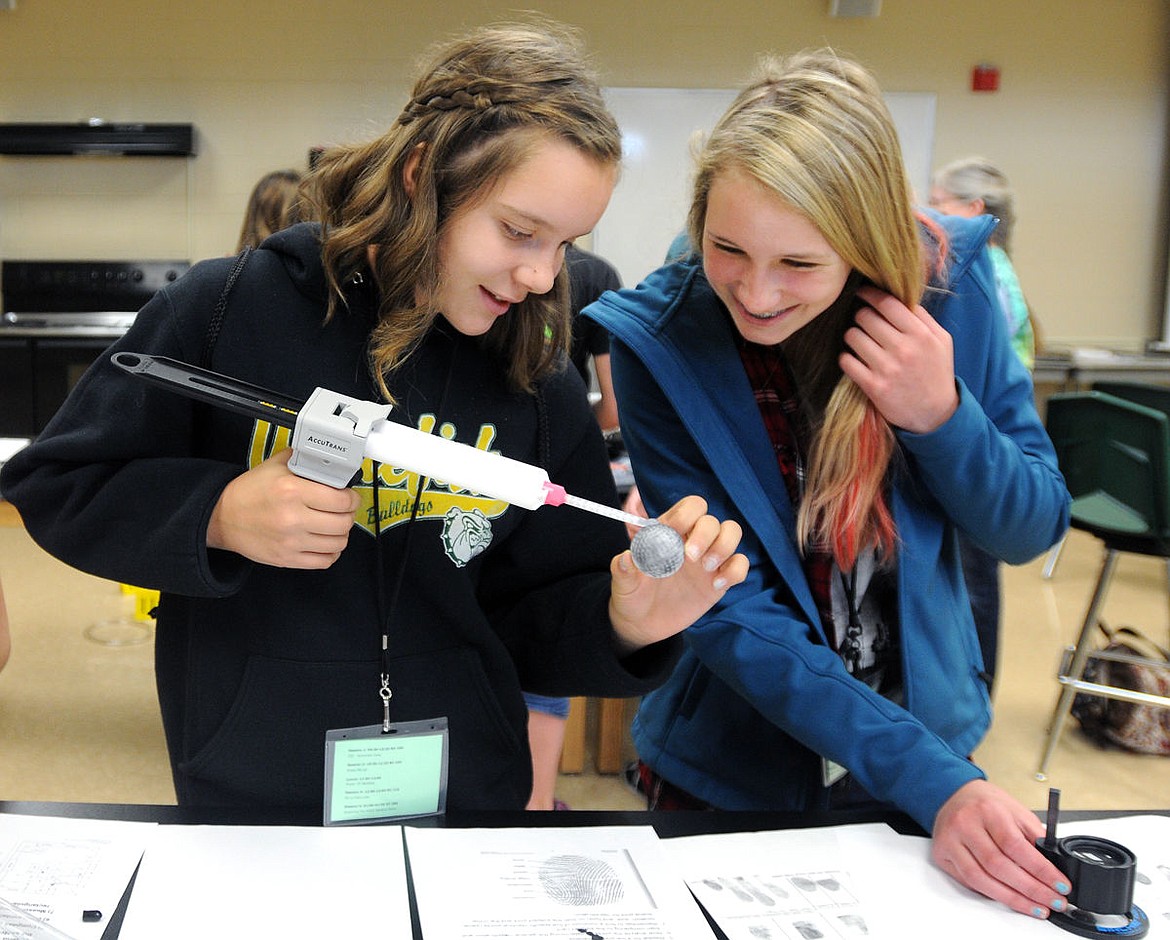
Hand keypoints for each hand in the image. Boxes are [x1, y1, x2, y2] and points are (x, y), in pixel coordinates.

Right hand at [207, 448, 361, 568]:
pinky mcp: (287, 558)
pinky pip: (324, 561)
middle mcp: (292, 517)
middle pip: (343, 522)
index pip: (341, 500)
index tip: (350, 496)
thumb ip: (302, 460)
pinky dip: (331, 553)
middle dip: (348, 515)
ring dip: (341, 534)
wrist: (222, 517)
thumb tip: (327, 459)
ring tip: (335, 526)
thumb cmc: (248, 492)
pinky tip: (325, 542)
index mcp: (292, 491)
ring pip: (338, 543)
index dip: (352, 498)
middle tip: (343, 510)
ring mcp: (291, 541)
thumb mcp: (274, 466)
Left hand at [608, 495, 747, 653]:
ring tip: (706, 568)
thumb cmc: (631, 596)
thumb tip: (626, 558)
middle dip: (705, 534)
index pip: (690, 506)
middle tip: (690, 557)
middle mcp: (691, 541)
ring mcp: (708, 559)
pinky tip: (716, 585)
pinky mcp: (719, 580)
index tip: (674, 531)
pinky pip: (740, 564)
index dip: (686, 514)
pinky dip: (735, 571)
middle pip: (712, 520)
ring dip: (723, 546)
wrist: (642, 624)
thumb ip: (623, 570)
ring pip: (732, 533)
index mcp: (669, 533)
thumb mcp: (622, 584)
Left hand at [839, 285, 958, 433]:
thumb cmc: (936, 372)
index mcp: (921, 334)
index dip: (870, 294)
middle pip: (865, 317)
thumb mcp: (941, 341)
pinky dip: (846, 358)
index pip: (887, 303)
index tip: (862, 292)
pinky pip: (846, 361)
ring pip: (853, 336)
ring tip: (860, 342)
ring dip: (853, 336)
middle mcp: (904, 349)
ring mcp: (887, 369)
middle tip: (864, 322)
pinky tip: (854, 360)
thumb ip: (922, 317)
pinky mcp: (874, 387)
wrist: (935, 414)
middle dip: (861, 316)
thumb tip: (900, 295)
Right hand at [932, 779, 1071, 918]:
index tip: (1060, 885)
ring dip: (1013, 899)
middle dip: (1031, 890)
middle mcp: (965, 824)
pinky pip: (969, 882)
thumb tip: (1055, 868)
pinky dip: (992, 894)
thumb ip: (1035, 837)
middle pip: (999, 866)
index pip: (1016, 846)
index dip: (1040, 870)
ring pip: (982, 879)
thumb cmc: (987, 803)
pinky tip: (1010, 899)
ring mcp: (950, 840)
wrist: (955, 794)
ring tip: (1036, 907)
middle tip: (1054, 901)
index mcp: (987, 810)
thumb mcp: (1017, 812)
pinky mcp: (941, 854)